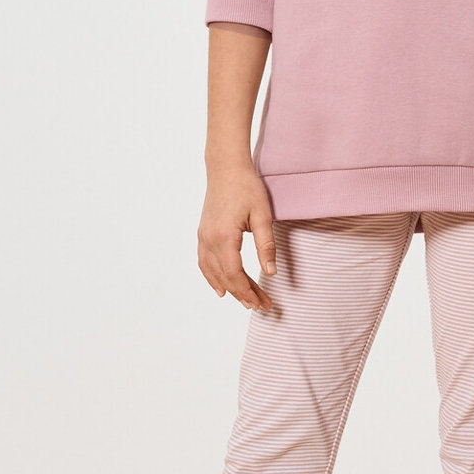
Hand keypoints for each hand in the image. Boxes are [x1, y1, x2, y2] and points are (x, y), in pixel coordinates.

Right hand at [198, 164, 277, 312]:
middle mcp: (209, 239)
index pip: (235, 274)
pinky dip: (212, 277)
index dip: (247, 291)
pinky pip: (204, 262)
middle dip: (242, 293)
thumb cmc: (246, 188)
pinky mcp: (203, 233)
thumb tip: (271, 272)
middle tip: (260, 306)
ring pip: (212, 272)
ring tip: (243, 301)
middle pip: (225, 276)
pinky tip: (220, 287)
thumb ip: (266, 245)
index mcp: (224, 237)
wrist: (225, 168)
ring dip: (228, 288)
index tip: (260, 302)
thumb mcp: (262, 215)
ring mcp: (203, 236)